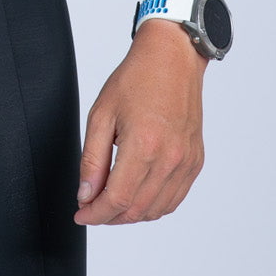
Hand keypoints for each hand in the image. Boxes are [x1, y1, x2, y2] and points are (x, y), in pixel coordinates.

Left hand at [74, 19, 206, 224]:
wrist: (172, 59)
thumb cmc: (136, 79)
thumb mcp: (101, 113)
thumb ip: (92, 159)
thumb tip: (86, 194)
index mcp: (144, 145)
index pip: (117, 199)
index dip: (95, 214)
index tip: (81, 214)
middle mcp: (169, 158)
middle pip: (137, 210)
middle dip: (109, 217)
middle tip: (91, 208)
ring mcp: (186, 162)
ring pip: (156, 210)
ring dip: (131, 215)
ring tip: (111, 203)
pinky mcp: (195, 161)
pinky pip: (174, 198)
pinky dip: (153, 206)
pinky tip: (137, 196)